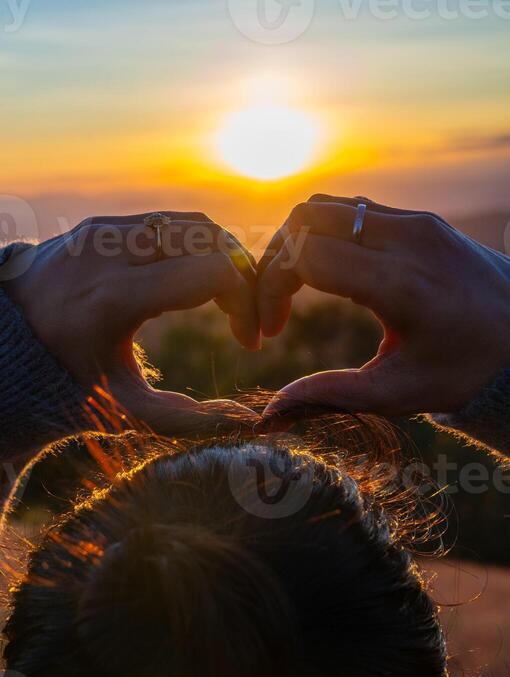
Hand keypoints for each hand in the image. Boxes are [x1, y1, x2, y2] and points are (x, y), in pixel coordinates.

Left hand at [4, 211, 259, 435]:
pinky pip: (163, 222)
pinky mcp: (96, 225)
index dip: (246, 304)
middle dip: (242, 275)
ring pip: (190, 223)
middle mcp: (106, 254)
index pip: (212, 272)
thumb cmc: (60, 386)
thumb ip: (184, 420)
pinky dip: (191, 247)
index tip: (248, 341)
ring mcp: (99, 232)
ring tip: (228, 302)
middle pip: (209, 238)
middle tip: (247, 318)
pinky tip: (195, 286)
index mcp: (113, 300)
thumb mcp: (121, 409)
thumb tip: (245, 423)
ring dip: (220, 257)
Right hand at [258, 194, 509, 417]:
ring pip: (328, 206)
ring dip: (298, 244)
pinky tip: (326, 280)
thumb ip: (330, 395)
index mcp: (400, 283)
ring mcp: (417, 222)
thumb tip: (270, 414)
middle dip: (275, 259)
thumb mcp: (397, 394)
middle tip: (272, 306)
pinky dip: (326, 237)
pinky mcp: (421, 220)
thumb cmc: (464, 372)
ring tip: (292, 292)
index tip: (270, 331)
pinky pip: (354, 211)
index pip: (305, 253)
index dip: (270, 287)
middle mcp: (408, 240)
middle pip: (307, 217)